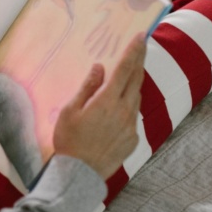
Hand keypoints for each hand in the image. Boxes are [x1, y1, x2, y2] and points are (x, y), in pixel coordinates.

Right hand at [52, 35, 145, 180]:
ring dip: (134, 84)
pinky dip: (128, 106)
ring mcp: (131, 126)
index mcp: (108, 100)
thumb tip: (100, 68)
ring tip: (129, 75)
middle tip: (142, 46)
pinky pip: (132, 116)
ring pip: (136, 98)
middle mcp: (124, 111)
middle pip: (136, 80)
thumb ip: (87, 87)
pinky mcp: (132, 139)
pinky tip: (118, 109)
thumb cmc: (69, 140)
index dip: (134, 51)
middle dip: (139, 61)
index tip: (141, 36)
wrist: (79, 175)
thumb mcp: (70, 110)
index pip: (125, 69)